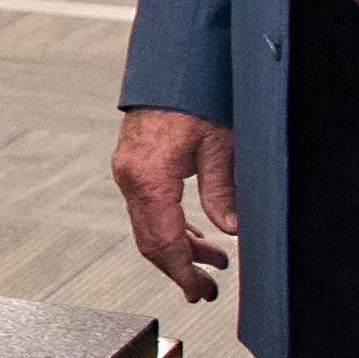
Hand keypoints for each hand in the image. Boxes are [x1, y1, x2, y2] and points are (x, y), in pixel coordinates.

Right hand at [111, 109, 238, 303]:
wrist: (173, 64)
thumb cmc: (197, 95)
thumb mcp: (222, 145)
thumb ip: (223, 191)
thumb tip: (230, 230)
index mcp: (149, 178)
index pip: (164, 242)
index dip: (183, 273)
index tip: (200, 292)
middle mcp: (131, 178)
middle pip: (150, 241)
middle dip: (179, 269)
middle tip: (207, 289)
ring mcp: (128, 171)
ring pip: (148, 226)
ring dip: (178, 248)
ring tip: (214, 261)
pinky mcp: (132, 164)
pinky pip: (147, 208)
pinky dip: (170, 227)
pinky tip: (195, 234)